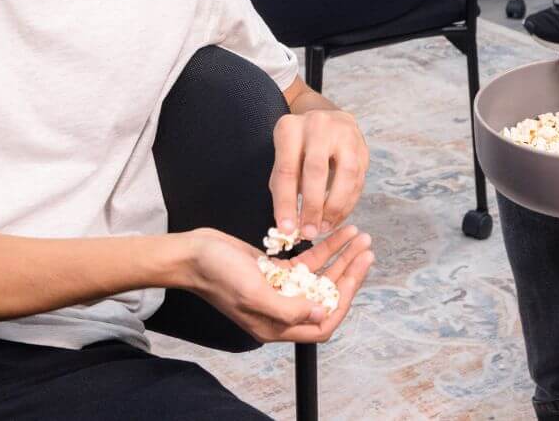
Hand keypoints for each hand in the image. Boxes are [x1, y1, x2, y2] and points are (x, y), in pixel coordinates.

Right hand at [182, 225, 374, 342]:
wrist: (192, 254)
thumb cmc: (216, 276)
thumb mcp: (253, 293)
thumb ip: (288, 307)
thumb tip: (321, 311)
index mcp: (276, 325)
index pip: (322, 324)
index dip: (342, 304)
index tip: (356, 277)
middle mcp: (281, 310)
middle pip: (326, 296)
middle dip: (349, 274)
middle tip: (366, 251)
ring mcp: (279, 289)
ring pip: (320, 276)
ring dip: (341, 257)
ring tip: (360, 237)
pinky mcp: (275, 270)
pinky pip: (307, 262)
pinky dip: (324, 247)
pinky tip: (338, 233)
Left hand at [270, 108, 368, 239]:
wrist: (326, 121)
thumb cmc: (299, 147)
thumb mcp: (283, 159)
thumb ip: (283, 188)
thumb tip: (288, 225)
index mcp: (291, 128)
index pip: (287, 170)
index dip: (286, 202)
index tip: (286, 229)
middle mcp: (318, 125)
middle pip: (317, 170)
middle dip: (313, 206)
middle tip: (309, 232)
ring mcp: (344, 134)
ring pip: (345, 175)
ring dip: (335, 207)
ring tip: (324, 227)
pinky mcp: (362, 147)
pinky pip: (358, 180)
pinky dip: (348, 204)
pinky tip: (337, 218)